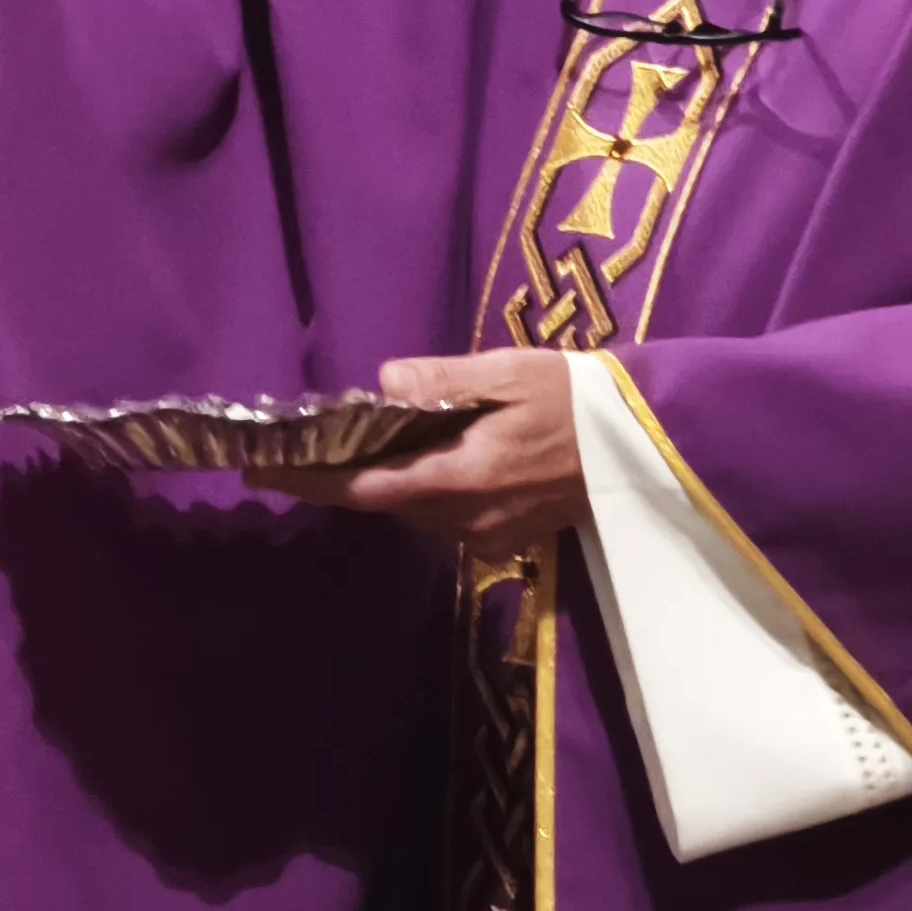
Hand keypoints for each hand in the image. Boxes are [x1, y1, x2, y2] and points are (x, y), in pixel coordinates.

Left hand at [247, 351, 587, 553]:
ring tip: (358, 444)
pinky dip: (424, 489)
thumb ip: (442, 380)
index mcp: (462, 479)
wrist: (651, 445)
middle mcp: (468, 520)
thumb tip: (384, 383)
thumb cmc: (580, 399)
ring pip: (415, 512)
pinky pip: (447, 517)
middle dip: (345, 476)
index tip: (260, 470)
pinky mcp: (509, 537)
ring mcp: (490, 535)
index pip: (365, 486)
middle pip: (386, 503)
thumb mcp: (509, 372)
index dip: (310, 479)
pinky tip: (428, 457)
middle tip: (305, 444)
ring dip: (387, 482)